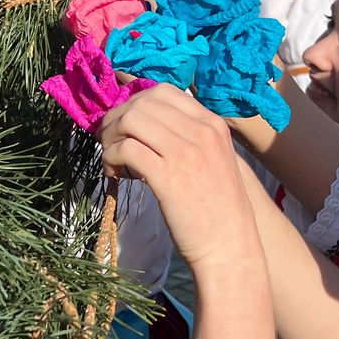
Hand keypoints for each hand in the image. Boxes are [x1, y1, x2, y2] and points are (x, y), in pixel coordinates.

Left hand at [96, 84, 255, 269]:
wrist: (230, 247)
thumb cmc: (219, 210)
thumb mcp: (214, 161)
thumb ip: (190, 138)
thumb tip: (147, 125)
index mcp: (213, 125)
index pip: (165, 92)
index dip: (136, 103)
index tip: (125, 124)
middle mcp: (201, 133)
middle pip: (143, 103)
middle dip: (117, 119)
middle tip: (109, 141)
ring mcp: (186, 153)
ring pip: (131, 120)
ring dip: (111, 137)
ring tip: (111, 159)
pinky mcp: (168, 177)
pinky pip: (126, 149)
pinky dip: (111, 158)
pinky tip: (115, 174)